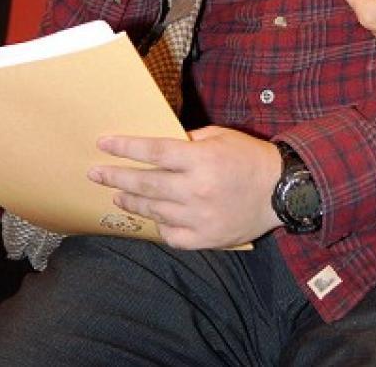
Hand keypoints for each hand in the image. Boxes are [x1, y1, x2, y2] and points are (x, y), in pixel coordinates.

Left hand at [88, 126, 280, 248]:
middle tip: (95, 173)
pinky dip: (159, 224)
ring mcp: (199, 217)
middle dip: (116, 176)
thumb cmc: (250, 158)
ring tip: (117, 194)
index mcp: (201, 159)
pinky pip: (171, 234)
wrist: (280, 191)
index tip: (104, 144)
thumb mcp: (221, 136)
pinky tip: (152, 216)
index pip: (154, 151)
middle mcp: (196, 189)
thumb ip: (190, 140)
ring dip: (132, 200)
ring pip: (154, 209)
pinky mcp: (205, 239)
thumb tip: (161, 145)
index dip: (126, 147)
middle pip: (146, 182)